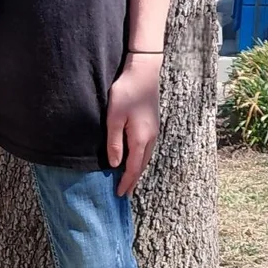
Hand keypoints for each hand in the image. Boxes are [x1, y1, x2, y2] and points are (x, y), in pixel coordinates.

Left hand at [106, 53, 162, 196]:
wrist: (143, 72)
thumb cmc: (125, 93)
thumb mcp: (113, 119)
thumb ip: (114, 143)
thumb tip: (114, 164)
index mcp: (140, 139)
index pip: (133, 168)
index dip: (126, 182)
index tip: (120, 195)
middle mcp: (150, 138)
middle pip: (142, 165)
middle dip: (133, 180)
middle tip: (125, 193)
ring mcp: (153, 131)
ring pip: (146, 157)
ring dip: (137, 170)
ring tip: (129, 181)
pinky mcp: (152, 125)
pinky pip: (146, 149)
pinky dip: (140, 159)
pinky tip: (134, 160)